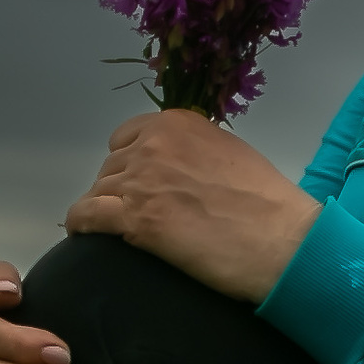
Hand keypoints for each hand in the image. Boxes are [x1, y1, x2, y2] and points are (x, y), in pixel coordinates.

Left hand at [65, 109, 319, 301]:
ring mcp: (142, 180)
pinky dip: (82, 224)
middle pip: (112, 166)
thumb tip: (175, 167)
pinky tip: (86, 235)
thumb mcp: (230, 153)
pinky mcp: (135, 219)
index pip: (127, 137)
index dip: (130, 162)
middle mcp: (153, 144)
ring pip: (98, 191)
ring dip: (104, 210)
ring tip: (115, 231)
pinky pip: (86, 215)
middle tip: (136, 215)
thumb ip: (194, 151)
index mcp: (177, 123)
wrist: (282, 239)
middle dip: (119, 189)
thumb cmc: (268, 203)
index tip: (140, 184)